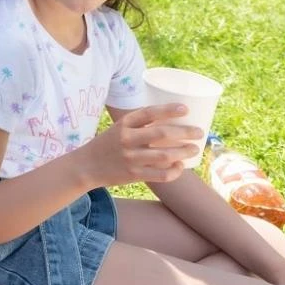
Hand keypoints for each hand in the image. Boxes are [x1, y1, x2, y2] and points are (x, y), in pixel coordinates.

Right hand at [79, 105, 201, 187]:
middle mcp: (126, 139)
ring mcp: (130, 158)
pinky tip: (180, 166)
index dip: (168, 110)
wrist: (85, 166)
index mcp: (123, 124)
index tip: (185, 109)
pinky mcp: (133, 175)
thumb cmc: (106, 145)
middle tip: (199, 132)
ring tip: (194, 149)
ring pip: (164, 155)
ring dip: (183, 152)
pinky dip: (173, 171)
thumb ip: (137, 126)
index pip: (148, 113)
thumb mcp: (116, 129)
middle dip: (185, 132)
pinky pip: (160, 174)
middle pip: (161, 134)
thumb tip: (168, 123)